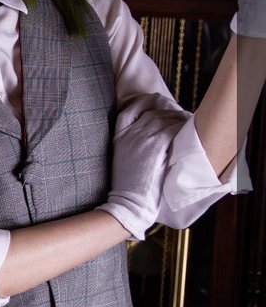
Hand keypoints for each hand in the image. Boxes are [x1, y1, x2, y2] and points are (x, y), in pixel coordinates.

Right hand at [103, 95, 184, 240]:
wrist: (129, 203)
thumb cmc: (130, 187)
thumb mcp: (123, 161)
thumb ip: (132, 144)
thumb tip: (153, 133)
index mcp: (118, 138)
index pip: (128, 110)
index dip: (143, 103)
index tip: (156, 102)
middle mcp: (129, 135)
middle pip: (151, 112)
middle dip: (168, 110)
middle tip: (181, 115)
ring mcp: (141, 140)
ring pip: (163, 118)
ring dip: (178, 118)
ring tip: (188, 122)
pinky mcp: (154, 148)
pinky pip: (171, 129)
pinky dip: (181, 128)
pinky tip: (187, 133)